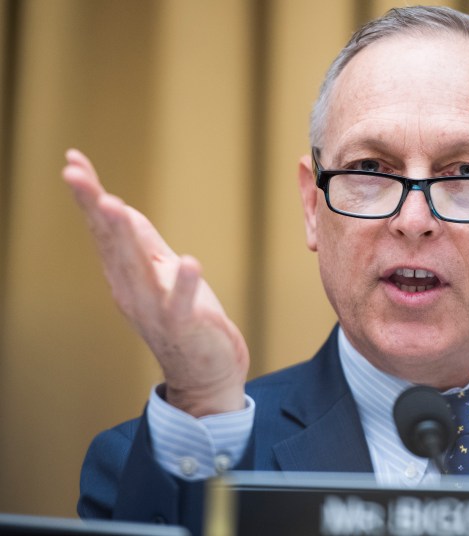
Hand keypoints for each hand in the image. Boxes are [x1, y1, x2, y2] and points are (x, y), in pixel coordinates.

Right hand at [62, 149, 248, 416]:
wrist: (205, 373)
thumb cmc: (187, 319)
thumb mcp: (163, 272)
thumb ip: (144, 243)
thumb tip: (122, 208)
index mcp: (126, 274)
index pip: (104, 229)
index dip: (89, 195)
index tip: (73, 160)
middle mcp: (132, 290)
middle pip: (112, 244)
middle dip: (94, 208)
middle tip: (75, 174)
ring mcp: (156, 308)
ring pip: (137, 269)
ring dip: (125, 238)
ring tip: (114, 206)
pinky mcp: (185, 325)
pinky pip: (182, 303)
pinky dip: (184, 284)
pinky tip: (189, 260)